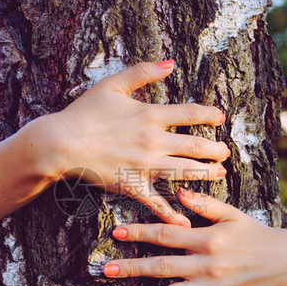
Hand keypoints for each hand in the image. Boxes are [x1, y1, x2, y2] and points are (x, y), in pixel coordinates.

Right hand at [47, 61, 228, 225]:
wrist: (61, 143)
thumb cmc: (83, 112)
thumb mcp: (112, 84)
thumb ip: (142, 72)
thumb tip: (170, 63)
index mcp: (149, 115)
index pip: (190, 114)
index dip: (209, 115)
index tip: (221, 118)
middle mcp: (152, 141)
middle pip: (195, 146)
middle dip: (215, 150)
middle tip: (225, 152)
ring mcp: (144, 165)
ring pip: (185, 172)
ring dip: (206, 174)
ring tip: (220, 175)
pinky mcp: (131, 185)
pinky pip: (156, 202)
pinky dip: (172, 213)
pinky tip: (187, 221)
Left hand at [103, 188, 286, 285]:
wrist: (284, 262)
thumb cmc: (254, 233)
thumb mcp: (232, 214)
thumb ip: (204, 204)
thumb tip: (178, 192)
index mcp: (209, 239)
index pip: (167, 234)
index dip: (139, 232)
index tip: (116, 232)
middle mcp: (209, 265)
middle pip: (162, 267)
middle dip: (131, 268)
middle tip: (106, 270)